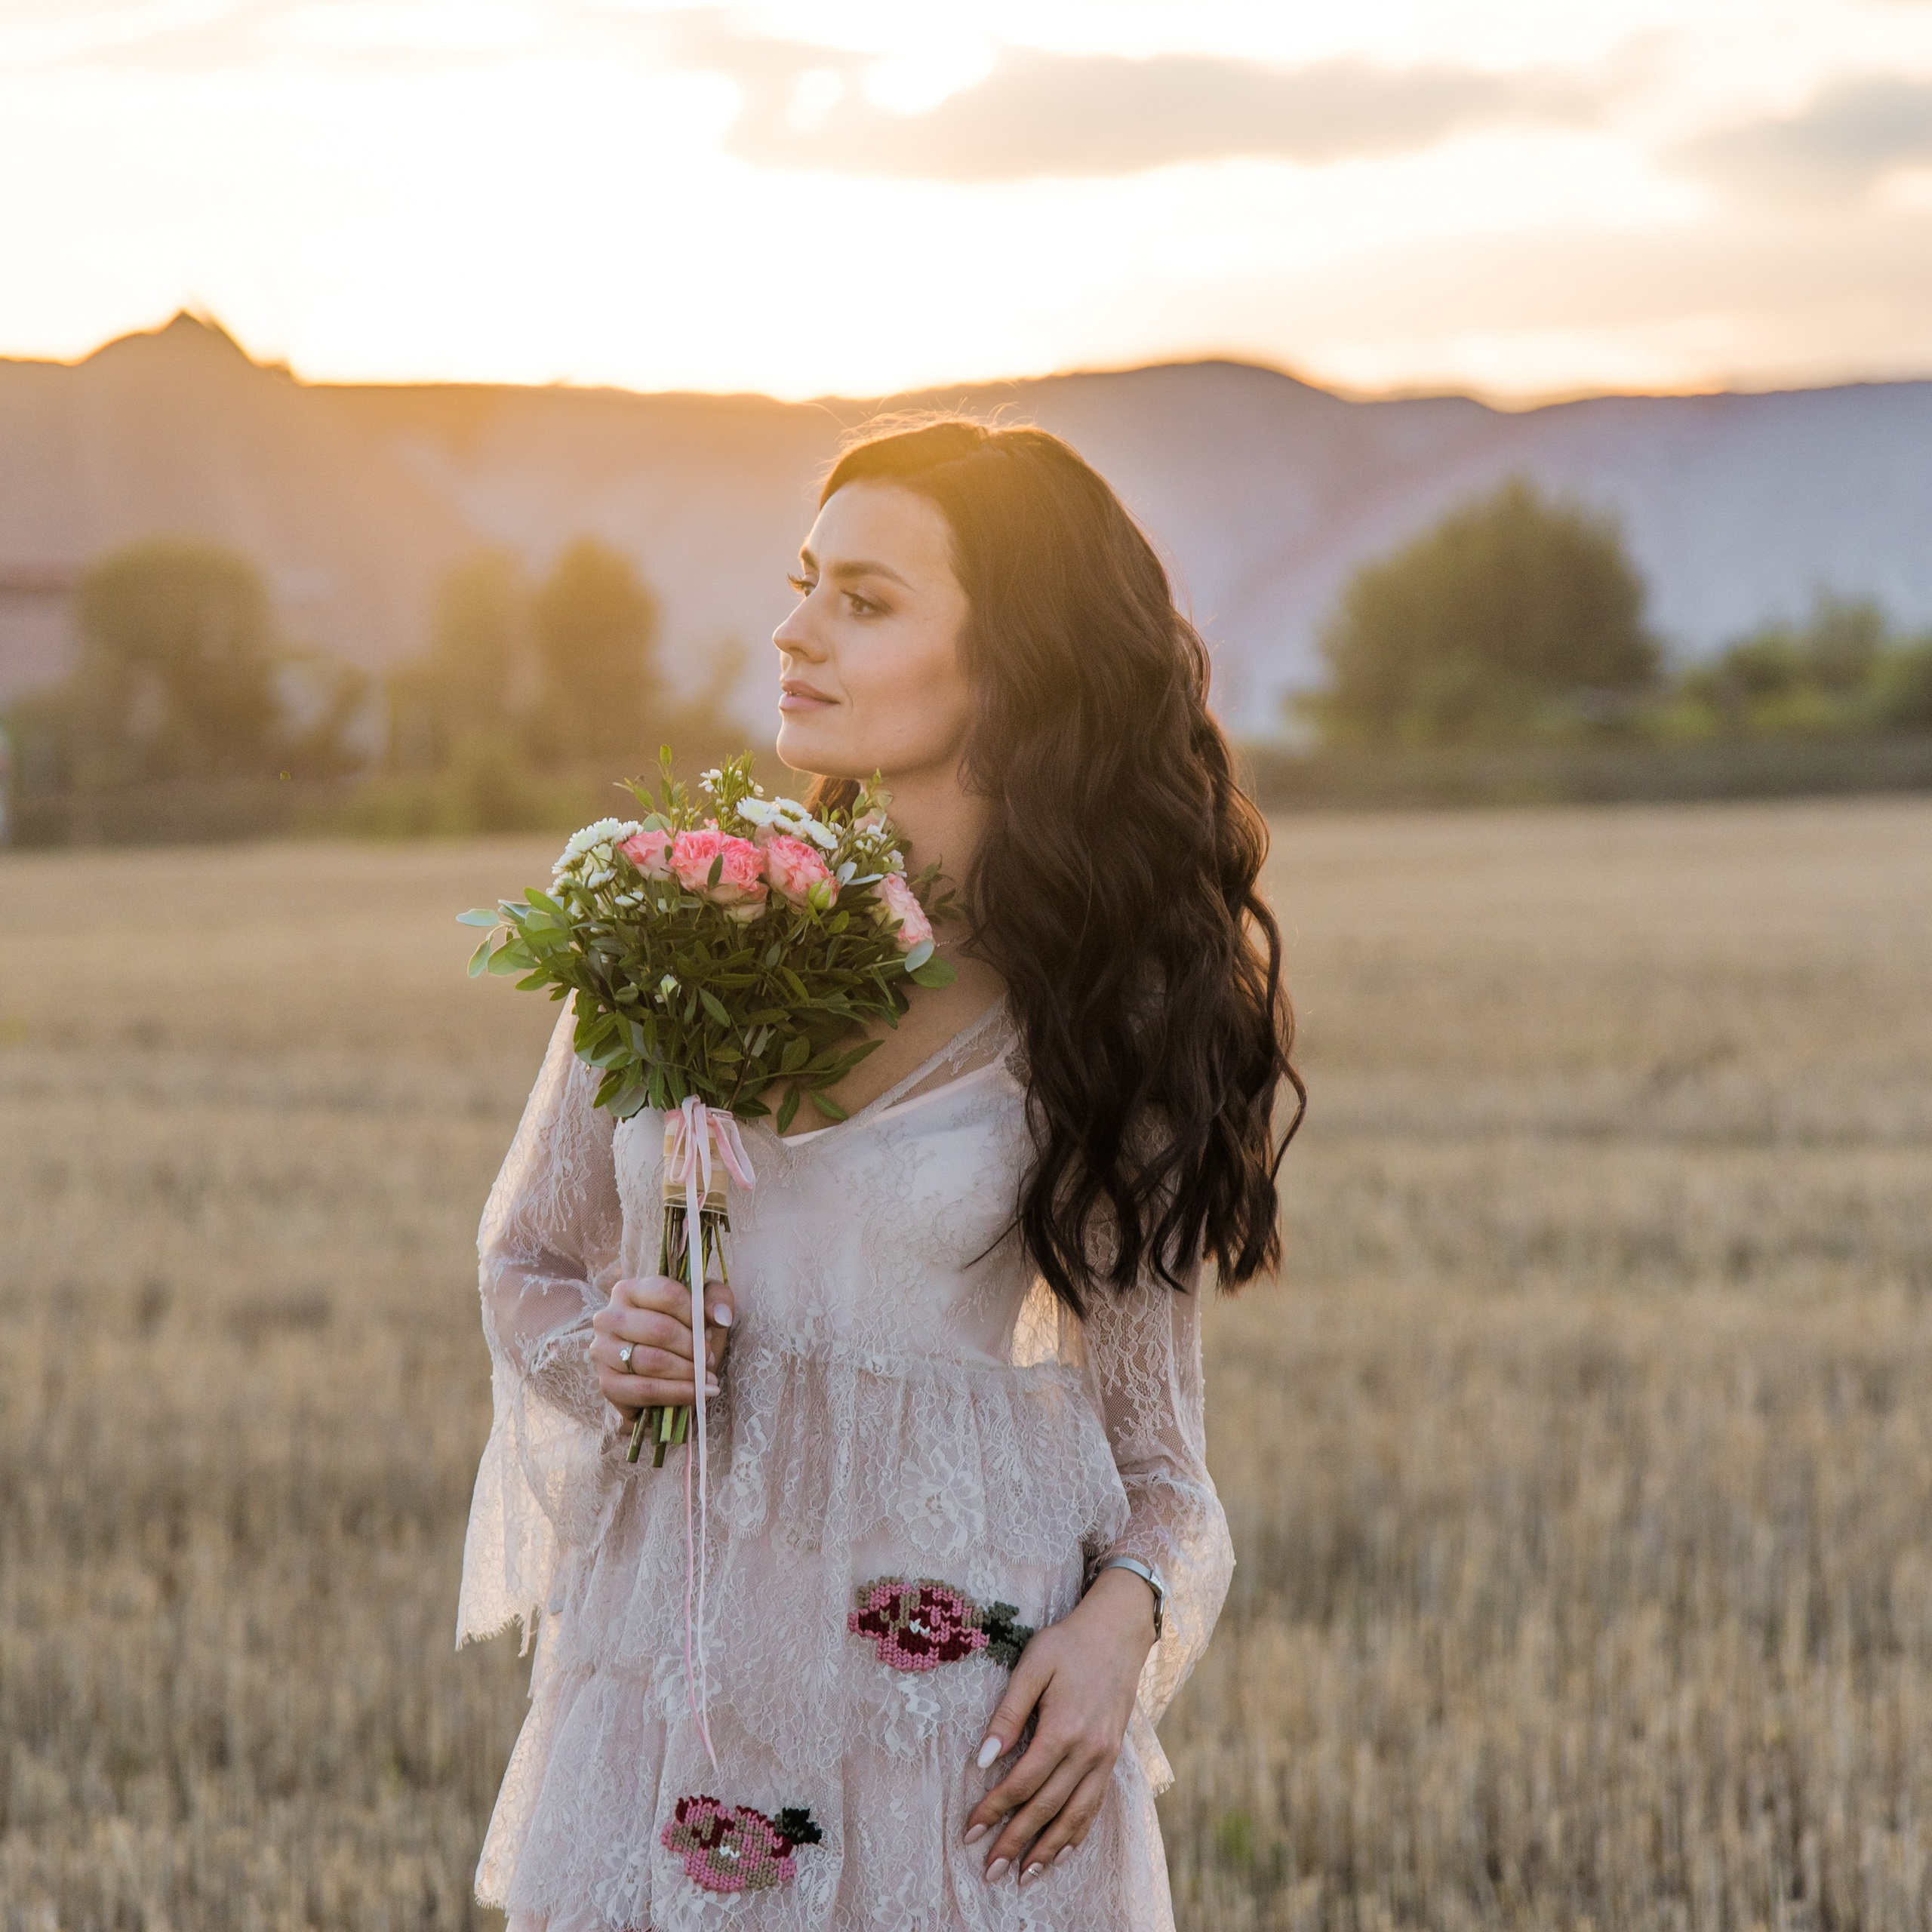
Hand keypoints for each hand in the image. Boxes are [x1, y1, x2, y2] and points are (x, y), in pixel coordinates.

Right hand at [590, 1273, 732, 1418]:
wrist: (664, 1372)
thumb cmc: (683, 1332)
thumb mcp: (703, 1307)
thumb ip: (717, 1299)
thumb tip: (721, 1316)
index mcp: (629, 1290)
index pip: (666, 1294)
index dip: (694, 1314)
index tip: (711, 1330)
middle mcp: (608, 1317)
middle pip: (660, 1329)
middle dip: (692, 1347)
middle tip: (709, 1358)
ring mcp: (602, 1351)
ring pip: (652, 1361)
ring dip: (687, 1372)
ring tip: (707, 1377)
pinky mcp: (607, 1384)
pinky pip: (644, 1390)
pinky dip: (676, 1394)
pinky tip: (697, 1394)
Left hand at [963, 1565, 1157, 1886]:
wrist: (1118, 1632)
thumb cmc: (1068, 1644)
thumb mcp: (1033, 1665)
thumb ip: (1008, 1712)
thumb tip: (983, 1758)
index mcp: (1063, 1727)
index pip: (1022, 1781)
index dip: (994, 1809)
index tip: (970, 1831)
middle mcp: (1088, 1750)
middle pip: (1047, 1807)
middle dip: (1016, 1842)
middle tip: (989, 1872)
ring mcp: (1104, 1757)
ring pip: (1075, 1815)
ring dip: (1048, 1849)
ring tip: (1023, 1876)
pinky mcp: (1112, 1757)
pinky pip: (1096, 1804)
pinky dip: (1078, 1832)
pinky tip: (1062, 1851)